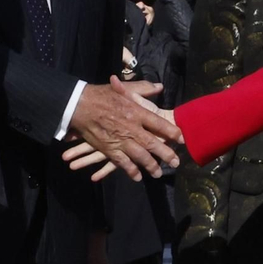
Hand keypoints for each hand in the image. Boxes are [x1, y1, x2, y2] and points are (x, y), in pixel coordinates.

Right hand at [63, 76, 181, 181]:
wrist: (80, 106)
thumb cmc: (102, 95)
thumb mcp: (123, 88)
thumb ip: (143, 89)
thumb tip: (159, 87)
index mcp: (136, 112)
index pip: (159, 124)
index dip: (172, 132)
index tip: (182, 139)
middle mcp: (132, 128)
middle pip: (153, 143)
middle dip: (166, 154)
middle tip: (176, 162)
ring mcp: (121, 140)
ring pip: (140, 156)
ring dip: (151, 166)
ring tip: (158, 173)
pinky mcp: (109, 149)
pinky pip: (123, 163)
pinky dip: (131, 171)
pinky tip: (137, 176)